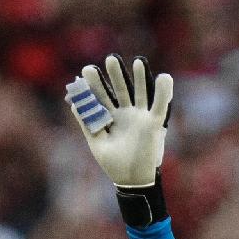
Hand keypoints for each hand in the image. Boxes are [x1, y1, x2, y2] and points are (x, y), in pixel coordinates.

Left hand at [67, 54, 171, 188]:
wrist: (132, 180)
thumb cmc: (113, 163)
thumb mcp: (96, 143)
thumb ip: (87, 123)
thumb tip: (74, 104)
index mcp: (109, 117)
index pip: (101, 96)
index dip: (95, 84)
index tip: (87, 70)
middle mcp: (125, 114)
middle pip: (120, 90)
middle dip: (116, 75)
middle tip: (110, 58)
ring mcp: (140, 117)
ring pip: (140, 93)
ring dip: (139, 78)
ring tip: (137, 61)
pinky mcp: (154, 124)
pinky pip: (160, 106)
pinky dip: (163, 92)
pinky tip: (164, 77)